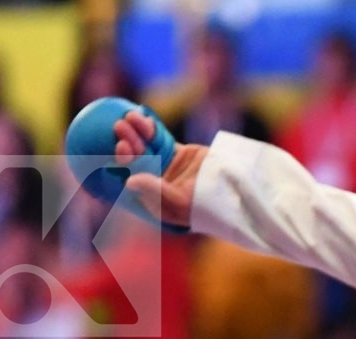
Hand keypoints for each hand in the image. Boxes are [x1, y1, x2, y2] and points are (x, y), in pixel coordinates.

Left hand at [114, 109, 207, 227]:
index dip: (123, 162)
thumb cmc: (207, 204)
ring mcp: (166, 168)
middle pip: (136, 160)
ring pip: (146, 147)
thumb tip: (129, 181)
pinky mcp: (178, 155)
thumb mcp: (181, 202)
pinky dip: (150, 129)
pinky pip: (160, 140)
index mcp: (152, 199)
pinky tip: (142, 118)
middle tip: (120, 126)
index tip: (122, 147)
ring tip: (130, 116)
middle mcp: (155, 184)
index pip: (130, 178)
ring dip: (136, 132)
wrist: (235, 191)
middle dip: (128, 142)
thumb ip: (155, 191)